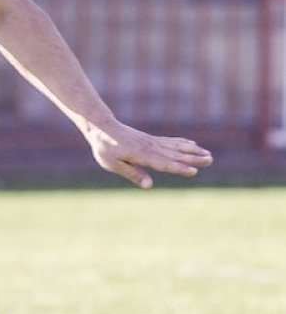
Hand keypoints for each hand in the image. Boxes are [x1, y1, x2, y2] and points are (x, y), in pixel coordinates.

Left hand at [86, 122, 212, 188]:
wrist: (102, 128)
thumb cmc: (105, 148)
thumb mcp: (113, 164)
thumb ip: (132, 173)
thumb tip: (149, 185)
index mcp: (142, 155)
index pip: (165, 163)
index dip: (179, 168)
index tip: (194, 171)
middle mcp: (151, 147)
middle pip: (176, 154)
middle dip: (193, 158)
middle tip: (210, 160)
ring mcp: (152, 142)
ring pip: (177, 147)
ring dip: (193, 151)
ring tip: (208, 154)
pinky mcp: (151, 140)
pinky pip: (171, 142)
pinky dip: (183, 143)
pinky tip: (193, 144)